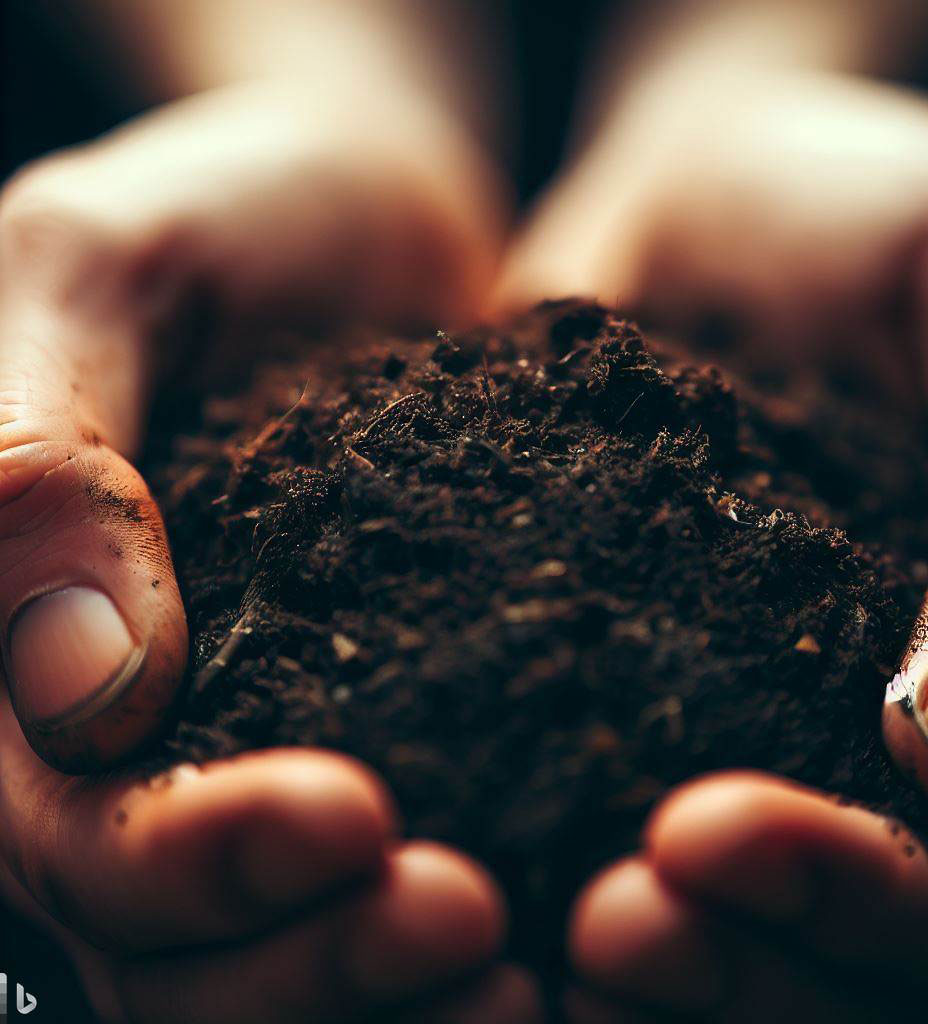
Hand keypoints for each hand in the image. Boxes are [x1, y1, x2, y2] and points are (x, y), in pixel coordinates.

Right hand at [0, 80, 534, 1021]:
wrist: (363, 204)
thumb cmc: (218, 209)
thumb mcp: (97, 270)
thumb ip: (43, 460)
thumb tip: (75, 690)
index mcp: (28, 650)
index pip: (74, 828)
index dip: (193, 862)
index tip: (350, 825)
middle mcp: (150, 728)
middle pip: (187, 937)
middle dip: (319, 961)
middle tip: (475, 934)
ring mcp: (280, 724)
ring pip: (303, 930)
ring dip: (404, 983)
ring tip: (540, 975)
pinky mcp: (406, 697)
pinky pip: (434, 832)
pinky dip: (499, 899)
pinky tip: (583, 909)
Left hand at [498, 67, 927, 1017]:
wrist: (704, 193)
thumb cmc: (871, 211)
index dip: (855, 886)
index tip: (715, 836)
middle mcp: (836, 724)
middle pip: (815, 932)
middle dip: (722, 956)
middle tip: (606, 927)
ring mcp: (705, 703)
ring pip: (682, 898)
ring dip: (608, 941)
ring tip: (482, 918)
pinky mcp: (575, 657)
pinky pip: (540, 771)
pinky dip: (487, 829)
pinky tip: (405, 842)